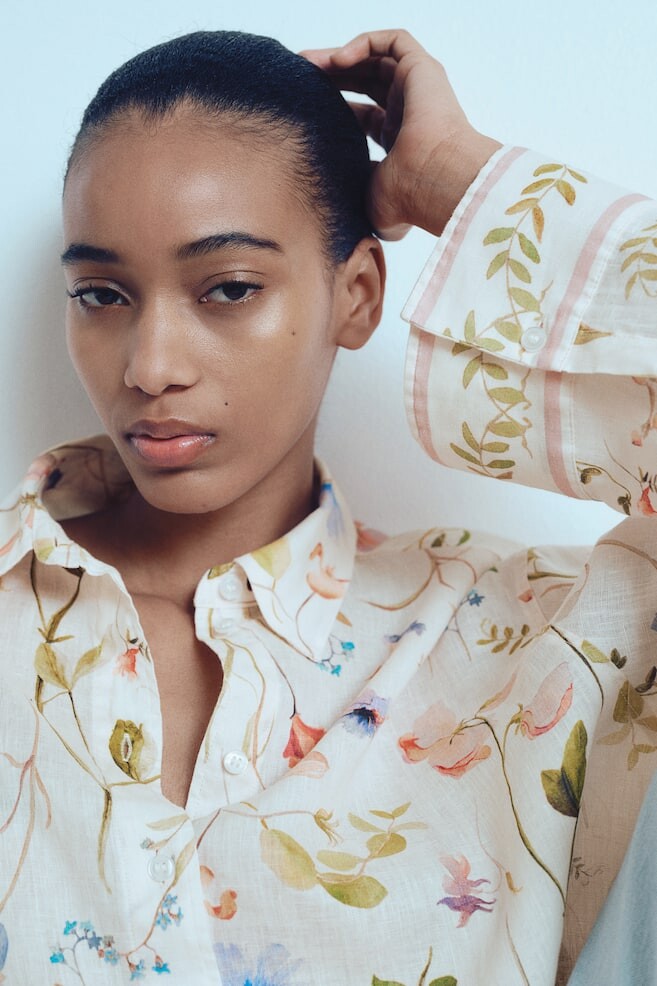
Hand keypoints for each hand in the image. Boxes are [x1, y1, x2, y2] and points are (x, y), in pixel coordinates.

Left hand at [302, 29, 500, 238]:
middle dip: (332, 77)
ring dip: (340, 58)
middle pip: (365, 83)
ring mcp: (417, 90)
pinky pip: (393, 41)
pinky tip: (338, 60)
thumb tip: (330, 195)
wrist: (432, 182)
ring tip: (309, 64)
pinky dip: (364, 43)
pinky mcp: (423, 70)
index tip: (304, 107)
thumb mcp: (366, 198)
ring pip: (376, 60)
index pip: (363, 116)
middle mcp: (409, 113)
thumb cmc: (406, 200)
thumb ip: (350, 189)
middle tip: (300, 77)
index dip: (334, 108)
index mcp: (398, 143)